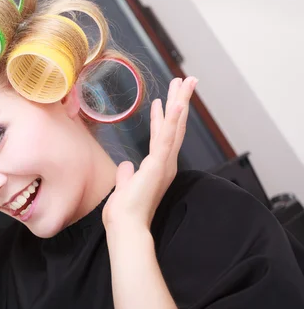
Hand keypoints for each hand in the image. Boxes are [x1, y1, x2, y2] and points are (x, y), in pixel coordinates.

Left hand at [102, 77, 197, 233]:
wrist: (126, 227)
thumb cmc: (125, 213)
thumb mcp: (124, 187)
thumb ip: (127, 175)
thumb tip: (126, 166)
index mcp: (158, 167)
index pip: (163, 136)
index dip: (165, 117)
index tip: (163, 100)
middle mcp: (165, 163)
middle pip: (175, 126)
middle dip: (180, 102)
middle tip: (185, 81)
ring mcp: (164, 163)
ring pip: (175, 127)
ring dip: (180, 102)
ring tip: (185, 81)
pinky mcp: (158, 164)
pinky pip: (166, 138)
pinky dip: (173, 120)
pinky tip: (177, 103)